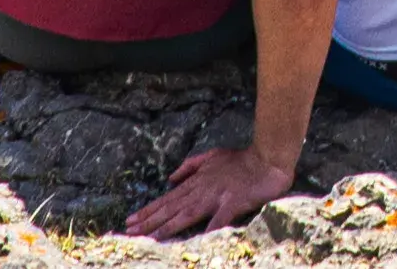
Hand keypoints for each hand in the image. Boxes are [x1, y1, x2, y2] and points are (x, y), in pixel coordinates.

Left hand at [128, 142, 295, 239]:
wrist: (267, 159)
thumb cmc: (241, 159)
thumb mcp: (211, 156)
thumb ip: (190, 166)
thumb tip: (171, 178)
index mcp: (196, 182)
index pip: (167, 199)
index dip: (148, 210)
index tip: (130, 221)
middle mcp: (201, 190)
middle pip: (171, 208)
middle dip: (149, 221)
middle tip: (129, 231)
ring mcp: (216, 196)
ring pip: (187, 214)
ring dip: (168, 226)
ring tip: (151, 237)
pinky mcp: (233, 203)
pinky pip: (218, 220)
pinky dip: (207, 229)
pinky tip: (196, 240)